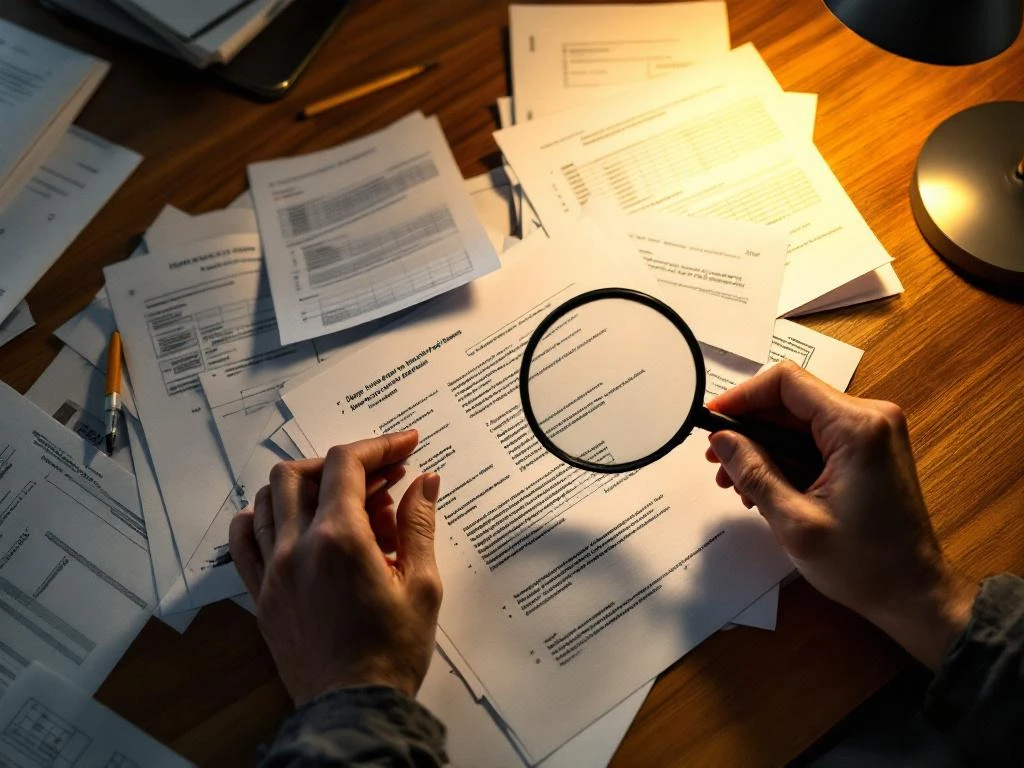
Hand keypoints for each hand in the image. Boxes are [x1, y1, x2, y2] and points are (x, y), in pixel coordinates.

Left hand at [229, 430, 442, 704]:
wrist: (353, 710)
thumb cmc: (390, 655)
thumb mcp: (422, 585)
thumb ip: (419, 525)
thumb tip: (424, 483)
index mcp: (338, 541)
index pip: (348, 464)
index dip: (380, 445)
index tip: (405, 445)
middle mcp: (296, 548)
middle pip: (302, 471)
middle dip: (345, 462)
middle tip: (383, 477)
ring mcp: (272, 571)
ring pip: (269, 498)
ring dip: (307, 483)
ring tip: (345, 501)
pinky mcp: (262, 595)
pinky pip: (244, 540)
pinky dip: (262, 516)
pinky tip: (290, 521)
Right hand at [705, 361, 974, 668]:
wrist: (913, 593)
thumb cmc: (865, 565)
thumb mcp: (794, 521)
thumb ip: (754, 472)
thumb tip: (721, 440)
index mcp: (857, 428)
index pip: (786, 383)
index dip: (742, 396)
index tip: (712, 419)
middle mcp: (870, 418)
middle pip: (791, 402)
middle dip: (749, 430)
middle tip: (719, 462)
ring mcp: (872, 433)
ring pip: (799, 422)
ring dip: (764, 448)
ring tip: (739, 483)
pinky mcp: (868, 449)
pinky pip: (815, 439)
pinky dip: (786, 458)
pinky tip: (766, 487)